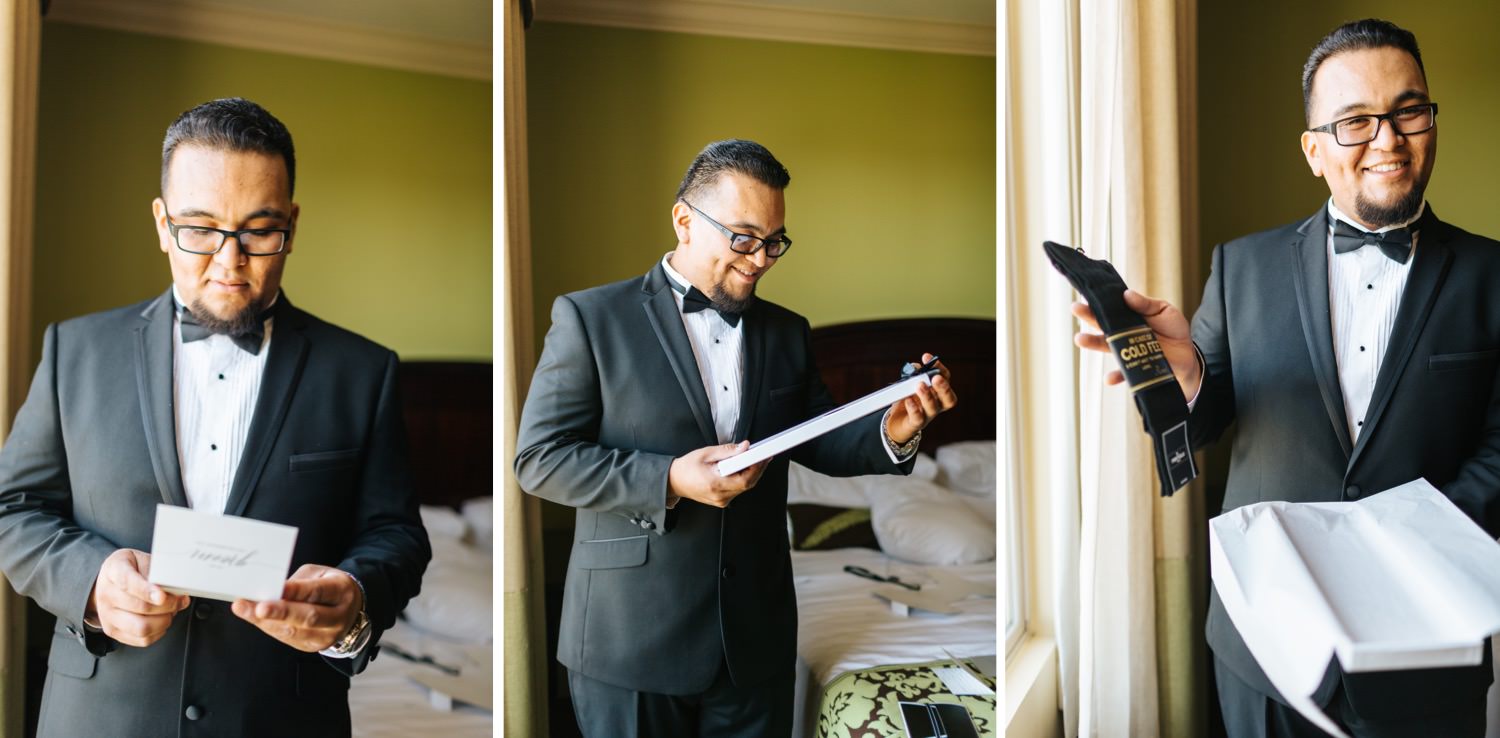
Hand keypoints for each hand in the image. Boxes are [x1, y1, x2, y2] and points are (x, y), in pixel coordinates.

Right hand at [87, 548, 191, 646]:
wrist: (108, 581)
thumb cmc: (130, 568)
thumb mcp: (142, 559)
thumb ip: (158, 572)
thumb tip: (176, 589)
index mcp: (114, 571)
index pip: (128, 582)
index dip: (147, 591)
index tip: (163, 596)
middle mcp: (107, 594)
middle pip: (140, 608)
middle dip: (168, 605)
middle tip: (179, 600)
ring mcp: (107, 615)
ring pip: (142, 627)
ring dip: (164, 620)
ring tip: (171, 611)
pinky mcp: (113, 631)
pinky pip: (142, 639)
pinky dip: (159, 631)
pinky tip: (162, 619)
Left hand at [231, 564, 362, 652]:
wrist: (348, 610)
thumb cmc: (328, 586)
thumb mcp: (319, 575)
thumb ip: (298, 582)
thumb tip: (269, 590)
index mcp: (341, 592)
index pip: (318, 592)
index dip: (297, 591)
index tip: (276, 588)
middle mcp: (337, 617)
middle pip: (308, 617)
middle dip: (280, 612)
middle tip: (258, 607)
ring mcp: (326, 636)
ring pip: (294, 632)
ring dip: (266, 621)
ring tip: (244, 609)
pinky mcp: (312, 647)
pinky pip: (287, 638)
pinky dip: (268, 627)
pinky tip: (253, 618)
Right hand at [668, 441, 769, 507]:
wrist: (674, 481)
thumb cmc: (687, 467)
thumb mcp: (706, 453)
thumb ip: (727, 451)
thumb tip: (745, 447)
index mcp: (714, 484)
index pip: (744, 479)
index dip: (757, 467)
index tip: (764, 456)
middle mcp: (720, 496)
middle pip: (748, 484)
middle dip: (758, 468)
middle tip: (766, 454)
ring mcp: (722, 501)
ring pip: (745, 487)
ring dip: (753, 473)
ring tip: (757, 458)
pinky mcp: (723, 501)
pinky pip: (739, 489)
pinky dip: (745, 478)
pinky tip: (746, 467)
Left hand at [886, 353, 957, 444]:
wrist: (897, 422)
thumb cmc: (908, 400)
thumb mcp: (910, 384)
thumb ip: (913, 374)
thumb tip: (916, 367)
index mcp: (938, 393)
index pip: (946, 379)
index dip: (939, 368)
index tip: (927, 357)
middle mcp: (937, 405)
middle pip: (948, 398)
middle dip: (943, 387)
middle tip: (935, 377)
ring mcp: (927, 416)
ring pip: (933, 408)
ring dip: (927, 396)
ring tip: (919, 385)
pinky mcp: (915, 424)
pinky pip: (917, 418)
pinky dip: (914, 409)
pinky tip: (908, 400)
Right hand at [1072, 289, 1199, 399]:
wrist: (1187, 355)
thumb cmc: (1173, 330)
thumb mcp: (1164, 310)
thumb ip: (1146, 304)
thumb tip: (1127, 294)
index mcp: (1129, 317)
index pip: (1111, 308)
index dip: (1098, 302)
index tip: (1085, 295)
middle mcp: (1124, 333)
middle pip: (1104, 324)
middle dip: (1089, 317)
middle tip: (1075, 308)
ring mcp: (1127, 350)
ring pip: (1107, 346)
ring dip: (1093, 343)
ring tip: (1080, 339)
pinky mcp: (1135, 367)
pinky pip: (1123, 374)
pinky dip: (1115, 376)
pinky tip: (1108, 378)